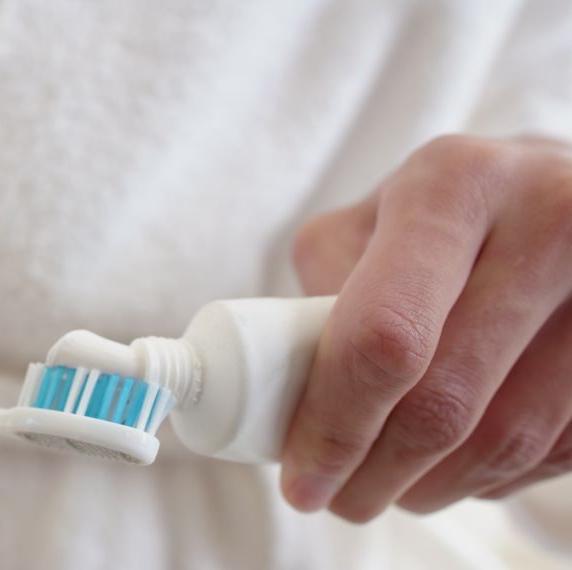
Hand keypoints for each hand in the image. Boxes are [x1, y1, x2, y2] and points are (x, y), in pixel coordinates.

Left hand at [282, 134, 571, 520]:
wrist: (559, 191)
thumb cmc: (445, 213)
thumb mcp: (368, 221)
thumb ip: (320, 298)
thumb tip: (294, 408)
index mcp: (453, 185)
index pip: (384, 335)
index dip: (335, 425)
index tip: (302, 477)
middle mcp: (546, 223)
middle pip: (445, 403)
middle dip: (377, 474)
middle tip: (339, 498)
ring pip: (505, 441)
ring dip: (433, 486)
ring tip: (392, 485)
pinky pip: (552, 449)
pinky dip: (489, 475)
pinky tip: (457, 460)